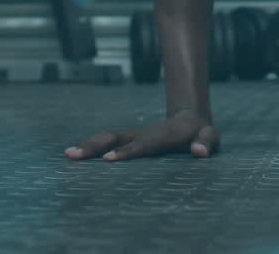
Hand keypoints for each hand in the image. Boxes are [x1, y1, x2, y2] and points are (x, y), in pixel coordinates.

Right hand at [65, 111, 219, 161]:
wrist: (190, 119)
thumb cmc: (201, 133)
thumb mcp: (210, 137)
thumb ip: (207, 143)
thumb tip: (199, 152)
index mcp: (162, 136)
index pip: (142, 145)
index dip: (126, 151)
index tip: (107, 159)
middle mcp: (143, 134)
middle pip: (116, 138)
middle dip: (95, 146)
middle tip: (73, 154)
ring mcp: (133, 136)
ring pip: (108, 137)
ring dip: (88, 145)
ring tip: (67, 155)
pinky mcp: (128, 140)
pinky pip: (107, 142)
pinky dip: (90, 146)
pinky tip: (74, 156)